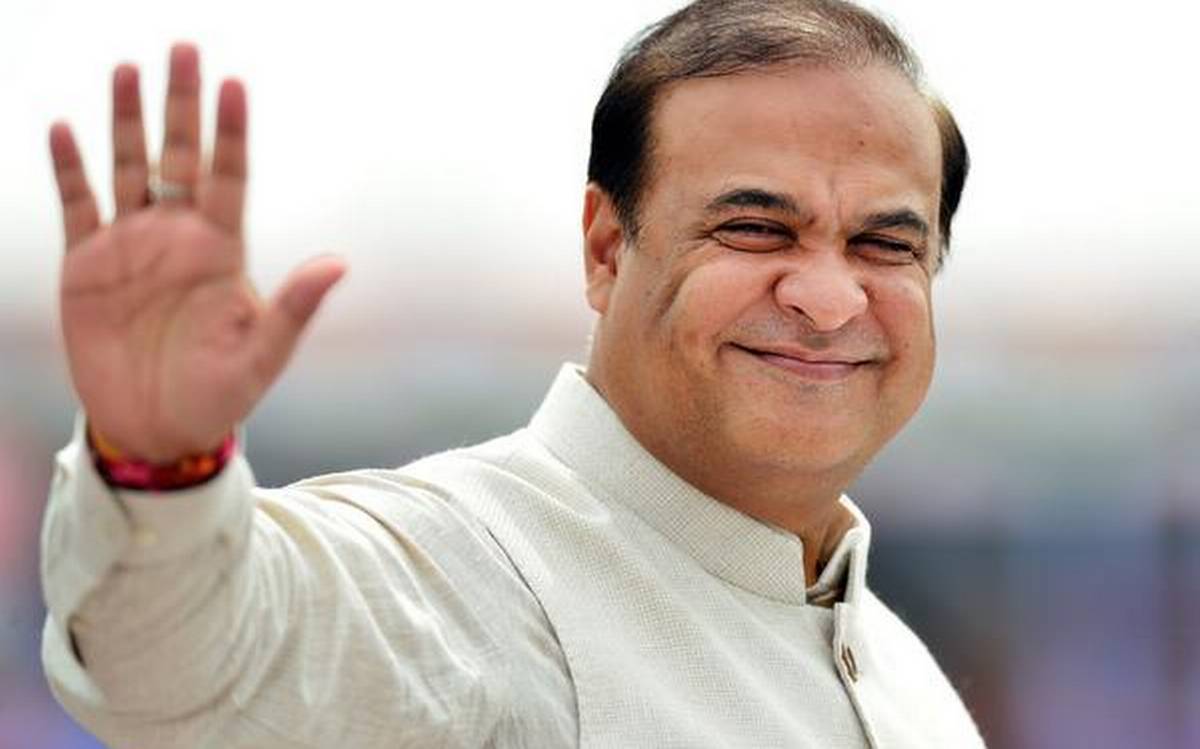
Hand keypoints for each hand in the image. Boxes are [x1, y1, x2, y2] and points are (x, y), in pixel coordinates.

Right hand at [50, 44, 344, 462]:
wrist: (159, 430)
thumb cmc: (220, 395)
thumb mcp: (263, 354)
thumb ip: (294, 307)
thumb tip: (339, 264)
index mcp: (223, 250)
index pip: (229, 176)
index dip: (231, 132)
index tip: (234, 84)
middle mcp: (178, 236)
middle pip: (180, 155)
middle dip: (181, 103)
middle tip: (183, 47)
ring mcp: (132, 246)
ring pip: (128, 166)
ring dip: (125, 120)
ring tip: (126, 69)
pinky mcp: (88, 266)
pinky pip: (78, 205)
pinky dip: (70, 169)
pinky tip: (65, 129)